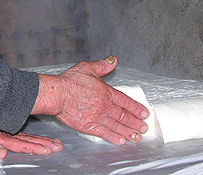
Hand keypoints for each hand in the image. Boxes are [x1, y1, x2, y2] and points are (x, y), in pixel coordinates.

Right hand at [31, 56, 149, 144]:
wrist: (57, 95)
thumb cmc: (69, 82)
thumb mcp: (87, 68)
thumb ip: (102, 65)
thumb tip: (113, 61)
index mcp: (106, 92)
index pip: (126, 102)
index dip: (137, 108)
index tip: (144, 113)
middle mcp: (105, 106)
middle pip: (124, 116)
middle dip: (136, 123)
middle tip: (144, 128)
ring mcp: (98, 117)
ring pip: (118, 126)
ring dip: (129, 132)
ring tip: (137, 137)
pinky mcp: (89, 126)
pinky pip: (105, 133)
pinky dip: (114, 138)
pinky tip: (120, 141)